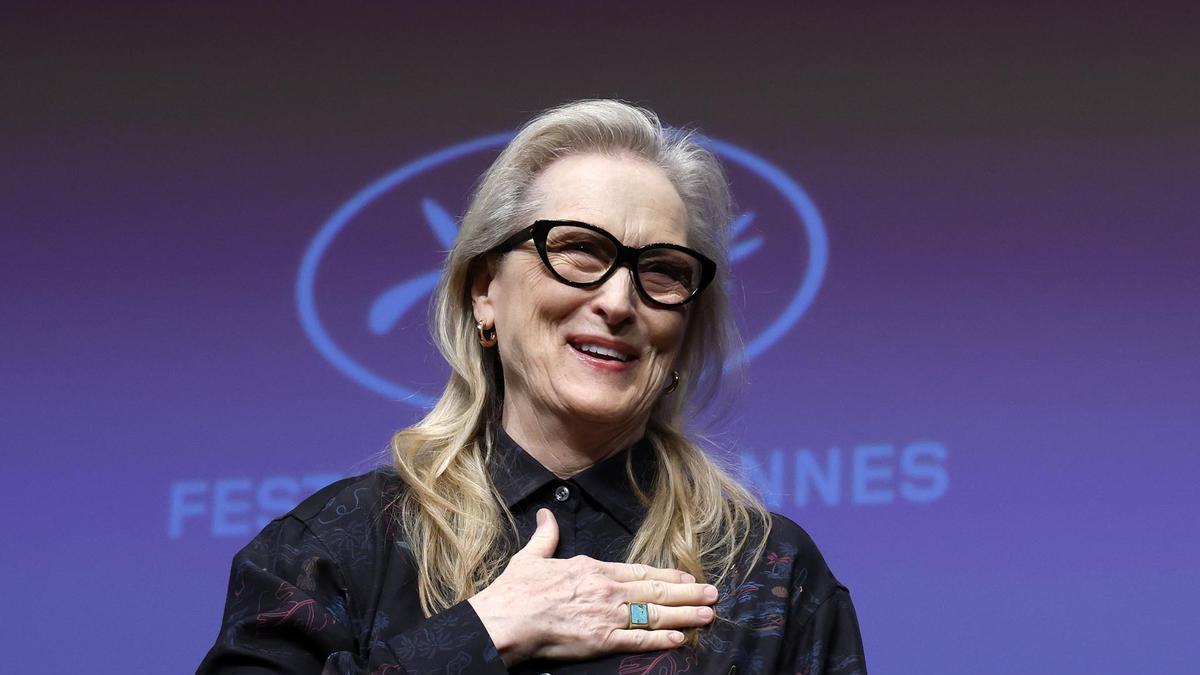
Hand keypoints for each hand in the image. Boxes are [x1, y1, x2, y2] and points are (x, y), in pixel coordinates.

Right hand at [467, 508, 717, 665]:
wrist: (505, 620)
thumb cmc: (516, 590)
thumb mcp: (532, 556)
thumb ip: (546, 535)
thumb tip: (546, 513)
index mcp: (593, 569)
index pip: (639, 571)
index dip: (667, 575)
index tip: (687, 577)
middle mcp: (606, 590)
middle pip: (655, 591)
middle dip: (687, 593)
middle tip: (714, 594)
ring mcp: (606, 616)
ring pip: (654, 614)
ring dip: (684, 615)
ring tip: (708, 615)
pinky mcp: (601, 641)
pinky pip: (637, 640)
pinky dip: (661, 640)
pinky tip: (681, 639)